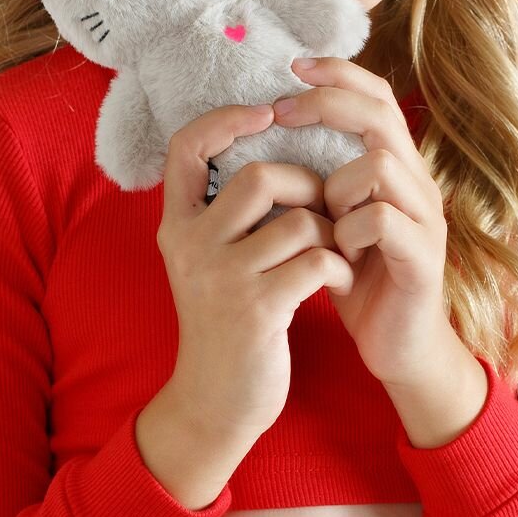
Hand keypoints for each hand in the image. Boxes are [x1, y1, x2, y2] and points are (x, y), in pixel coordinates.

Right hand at [156, 101, 354, 441]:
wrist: (215, 403)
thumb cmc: (225, 319)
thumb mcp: (206, 260)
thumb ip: (224, 211)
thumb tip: (270, 143)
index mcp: (176, 226)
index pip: (186, 147)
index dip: (227, 120)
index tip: (266, 113)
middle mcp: (191, 246)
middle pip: (262, 176)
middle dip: (308, 187)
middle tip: (322, 214)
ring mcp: (222, 278)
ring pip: (301, 220)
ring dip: (332, 235)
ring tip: (333, 254)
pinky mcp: (257, 310)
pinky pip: (319, 260)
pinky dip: (341, 268)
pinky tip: (338, 283)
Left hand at [271, 57, 460, 392]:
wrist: (398, 347)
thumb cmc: (358, 280)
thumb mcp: (331, 221)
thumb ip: (316, 180)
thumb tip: (263, 136)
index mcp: (395, 168)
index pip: (376, 96)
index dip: (338, 74)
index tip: (291, 67)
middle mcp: (417, 183)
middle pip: (380, 114)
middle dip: (327, 105)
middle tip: (282, 113)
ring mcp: (425, 218)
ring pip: (380, 163)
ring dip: (338, 185)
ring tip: (324, 219)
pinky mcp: (423, 257)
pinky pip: (382, 219)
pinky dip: (350, 232)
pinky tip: (339, 256)